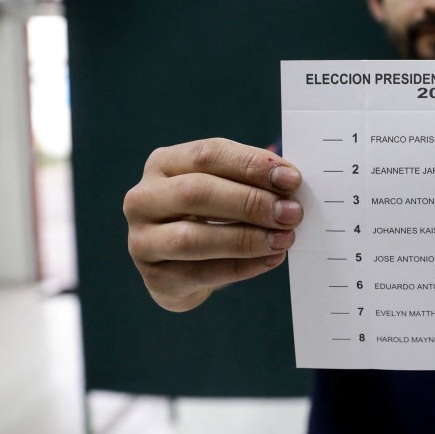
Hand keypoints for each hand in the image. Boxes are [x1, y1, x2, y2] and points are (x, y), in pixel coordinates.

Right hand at [123, 138, 303, 311]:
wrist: (184, 269)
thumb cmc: (211, 217)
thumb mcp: (226, 188)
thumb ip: (252, 181)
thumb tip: (290, 181)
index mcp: (164, 164)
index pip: (208, 155)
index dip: (252, 165)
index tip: (291, 179)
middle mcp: (144, 199)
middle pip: (196, 193)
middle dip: (251, 202)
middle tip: (292, 212)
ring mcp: (142, 241)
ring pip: (193, 238)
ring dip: (246, 238)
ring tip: (284, 239)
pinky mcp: (156, 278)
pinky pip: (202, 273)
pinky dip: (243, 266)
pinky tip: (272, 259)